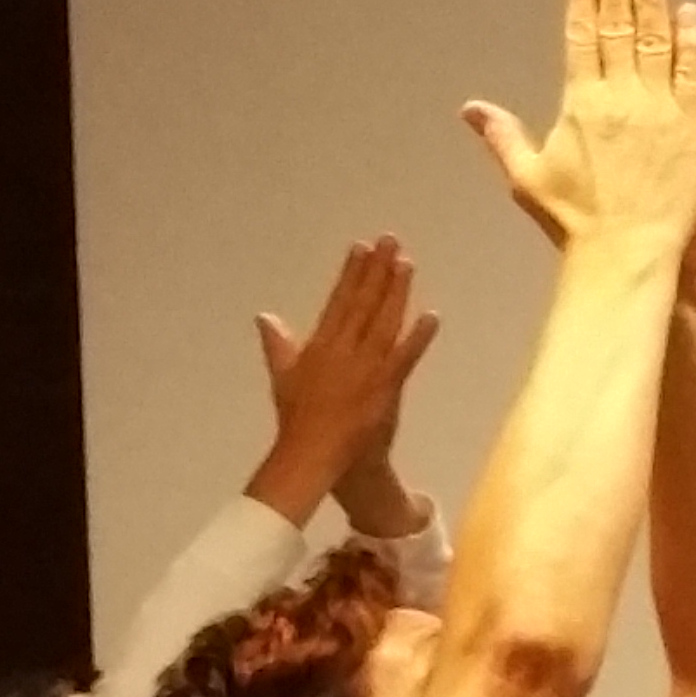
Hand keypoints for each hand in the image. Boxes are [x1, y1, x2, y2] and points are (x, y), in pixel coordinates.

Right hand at [253, 236, 439, 507]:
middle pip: (363, 303)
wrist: (316, 456)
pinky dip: (418, 337)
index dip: (351, 273)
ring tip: (406, 264)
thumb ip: (278, 344)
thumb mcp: (283, 378)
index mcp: (320, 346)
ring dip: (396, 292)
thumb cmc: (299, 421)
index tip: (361, 247)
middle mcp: (343, 350)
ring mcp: (366, 367)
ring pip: (384, 322)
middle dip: (377, 270)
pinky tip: (431, 315)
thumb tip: (265, 316)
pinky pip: (405, 358)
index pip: (339, 301)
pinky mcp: (386, 387)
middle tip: (390, 240)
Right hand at [461, 0, 695, 255]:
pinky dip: (690, 38)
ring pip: (655, 37)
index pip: (580, 32)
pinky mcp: (694, 124)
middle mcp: (620, 95)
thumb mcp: (530, 178)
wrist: (631, 255)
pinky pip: (693, 70)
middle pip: (617, 24)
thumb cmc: (579, 224)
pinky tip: (687, 11)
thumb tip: (470, 110)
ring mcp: (659, 107)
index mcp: (580, 102)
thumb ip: (503, 136)